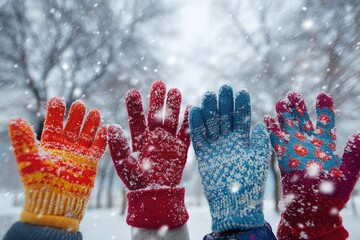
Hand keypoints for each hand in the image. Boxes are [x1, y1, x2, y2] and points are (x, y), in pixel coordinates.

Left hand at [8, 97, 106, 231]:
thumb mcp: (29, 160)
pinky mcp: (90, 163)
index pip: (53, 124)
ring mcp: (78, 155)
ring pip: (86, 135)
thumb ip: (24, 140)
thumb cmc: (40, 183)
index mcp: (50, 145)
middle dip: (76, 115)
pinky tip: (107, 128)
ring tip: (95, 111)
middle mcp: (65, 148)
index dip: (55, 112)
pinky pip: (98, 149)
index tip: (57, 100)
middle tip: (79, 103)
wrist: (56, 202)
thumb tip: (14, 120)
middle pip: (72, 127)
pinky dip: (102, 139)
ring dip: (91, 124)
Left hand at [108, 80, 189, 228]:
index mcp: (139, 138)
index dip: (135, 106)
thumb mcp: (125, 165)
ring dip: (173, 106)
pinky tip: (190, 108)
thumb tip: (111, 127)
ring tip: (174, 90)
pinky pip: (186, 133)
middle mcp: (154, 136)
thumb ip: (119, 147)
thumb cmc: (137, 181)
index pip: (136, 119)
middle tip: (158, 83)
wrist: (156, 195)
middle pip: (156, 114)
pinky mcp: (181, 148)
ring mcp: (168, 141)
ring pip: (171, 120)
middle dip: (157, 100)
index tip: (133, 92)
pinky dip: (189, 122)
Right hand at [189, 85, 270, 232]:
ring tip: (209, 95)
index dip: (241, 105)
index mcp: (243, 140)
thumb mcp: (258, 161)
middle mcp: (228, 141)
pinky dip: (196, 125)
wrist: (234, 204)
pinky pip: (198, 137)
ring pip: (211, 124)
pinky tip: (195, 110)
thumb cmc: (250, 184)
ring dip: (210, 110)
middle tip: (224, 87)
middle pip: (225, 117)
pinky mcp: (203, 154)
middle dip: (224, 103)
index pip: (242, 118)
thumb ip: (259, 142)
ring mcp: (215, 146)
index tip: (241, 91)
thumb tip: (260, 124)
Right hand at [265, 92, 359, 239]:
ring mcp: (295, 151)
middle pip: (303, 121)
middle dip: (299, 108)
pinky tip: (267, 119)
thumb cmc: (332, 196)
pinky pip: (276, 142)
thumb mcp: (347, 175)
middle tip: (292, 95)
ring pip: (289, 129)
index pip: (326, 122)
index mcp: (326, 146)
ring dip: (284, 116)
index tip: (322, 95)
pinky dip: (271, 131)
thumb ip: (353, 156)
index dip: (324, 108)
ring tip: (280, 102)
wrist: (312, 211)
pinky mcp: (283, 159)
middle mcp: (309, 146)